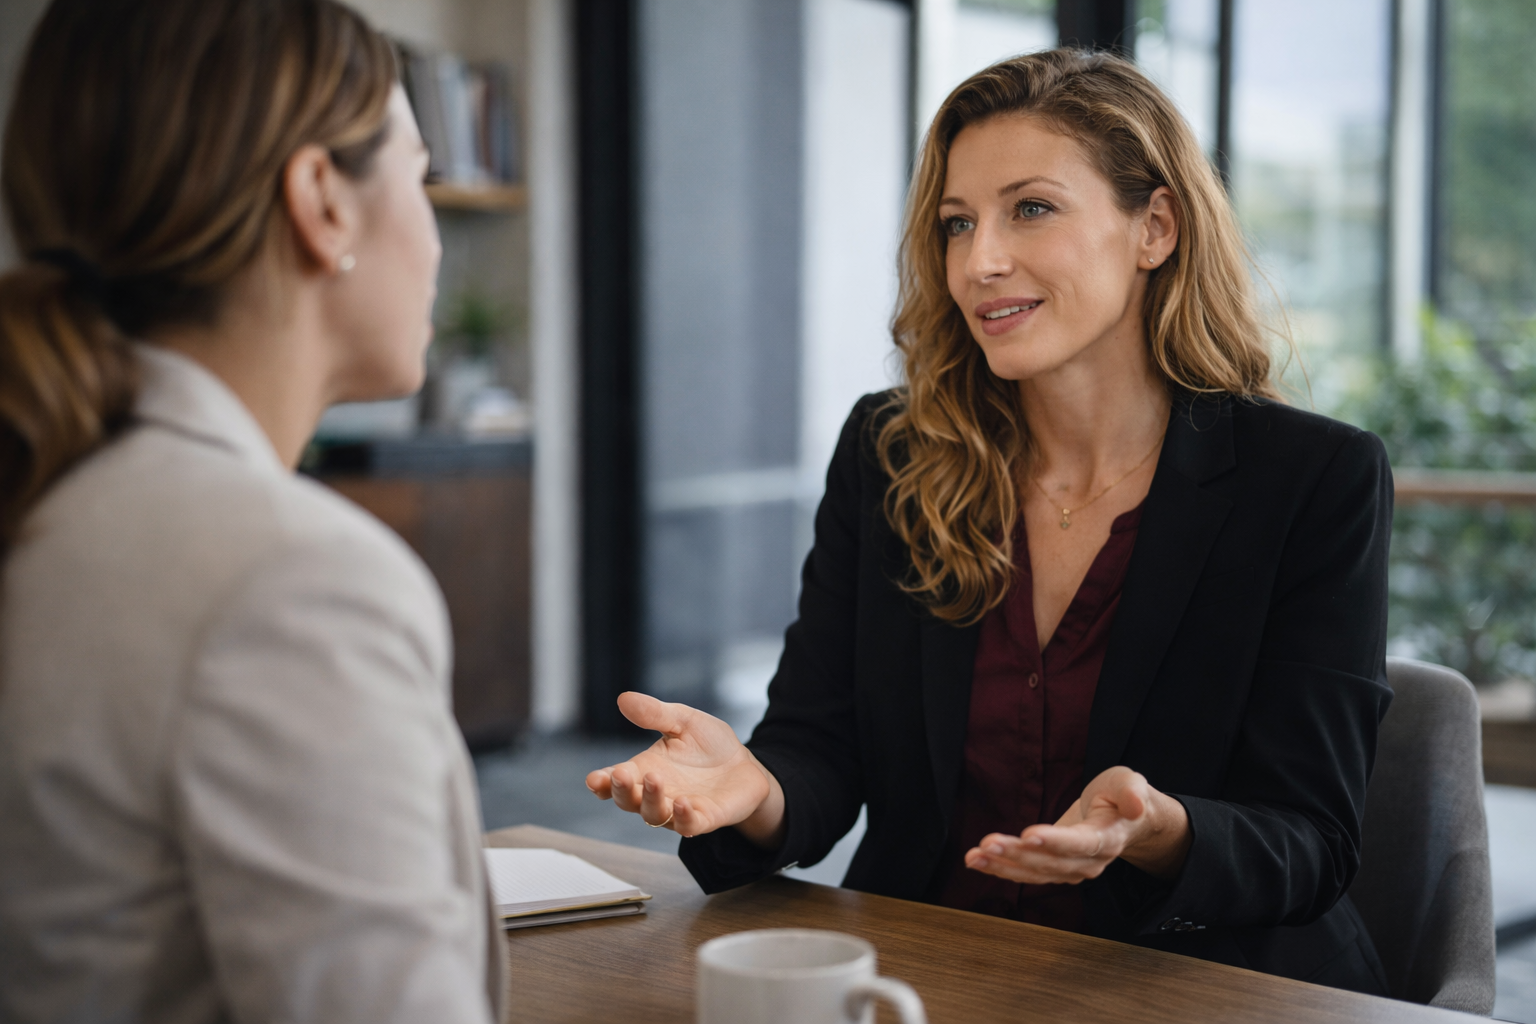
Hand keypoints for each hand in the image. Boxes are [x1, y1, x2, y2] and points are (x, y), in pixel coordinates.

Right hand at [585, 692, 786, 846]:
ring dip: (651, 800)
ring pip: (654, 814)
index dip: (602, 782)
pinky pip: (689, 825)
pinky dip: (684, 817)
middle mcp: (657, 794)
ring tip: (653, 780)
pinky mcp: (705, 818)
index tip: (593, 779)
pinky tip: (684, 803)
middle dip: (620, 790)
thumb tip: (623, 698)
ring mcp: (679, 809)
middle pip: (628, 801)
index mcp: (645, 769)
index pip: (615, 780)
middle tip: (619, 774)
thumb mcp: (683, 720)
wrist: (745, 764)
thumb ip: (655, 714)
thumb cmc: (709, 744)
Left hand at [965, 766, 1190, 884]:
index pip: (1081, 844)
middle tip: (989, 844)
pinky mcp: (1054, 870)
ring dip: (1002, 866)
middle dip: (1018, 855)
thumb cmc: (1121, 796)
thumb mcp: (1130, 784)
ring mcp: (1071, 871)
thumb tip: (1136, 805)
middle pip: (1051, 862)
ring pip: (1034, 873)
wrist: (1121, 818)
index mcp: (1108, 840)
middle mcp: (1089, 863)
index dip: (1055, 841)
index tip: (1028, 835)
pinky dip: (1000, 869)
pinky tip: (977, 862)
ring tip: (974, 856)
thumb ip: (1132, 793)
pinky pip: (1026, 874)